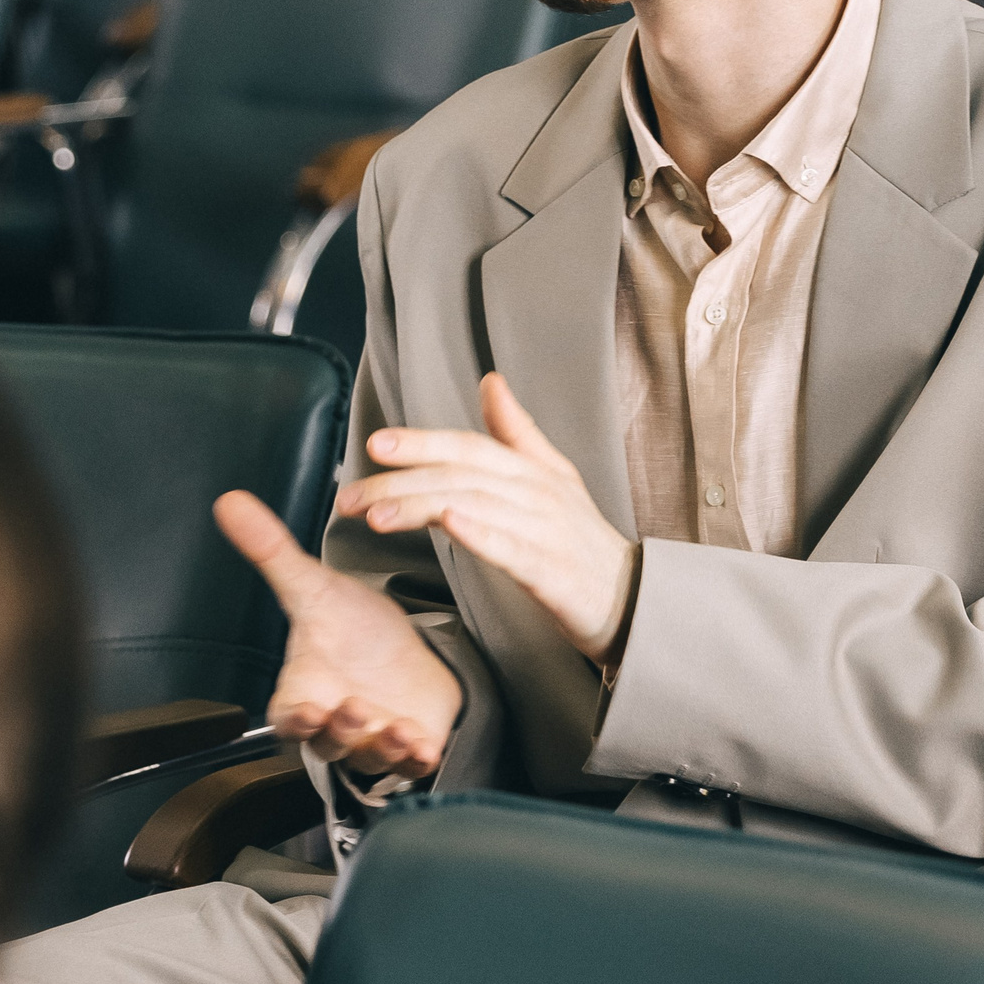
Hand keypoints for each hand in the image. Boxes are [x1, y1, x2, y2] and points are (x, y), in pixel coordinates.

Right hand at [216, 490, 461, 776]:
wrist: (404, 650)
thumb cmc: (351, 628)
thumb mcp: (313, 586)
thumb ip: (271, 551)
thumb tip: (231, 502)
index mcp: (305, 693)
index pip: (288, 718)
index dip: (296, 719)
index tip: (308, 709)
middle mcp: (335, 724)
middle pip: (329, 743)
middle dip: (342, 730)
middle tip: (354, 708)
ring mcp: (371, 741)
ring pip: (369, 758)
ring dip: (381, 746)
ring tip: (396, 727)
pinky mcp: (409, 747)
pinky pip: (408, 766)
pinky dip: (415, 759)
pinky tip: (423, 743)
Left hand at [338, 374, 639, 664]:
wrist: (633, 601)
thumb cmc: (582, 542)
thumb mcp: (554, 478)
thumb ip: (517, 432)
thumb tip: (490, 381)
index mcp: (531, 470)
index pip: (468, 447)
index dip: (421, 442)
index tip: (374, 444)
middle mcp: (538, 492)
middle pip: (460, 475)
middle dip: (399, 482)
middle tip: (349, 497)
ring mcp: (547, 529)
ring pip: (475, 506)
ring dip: (421, 507)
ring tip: (376, 515)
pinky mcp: (554, 570)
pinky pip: (513, 548)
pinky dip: (480, 533)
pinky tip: (450, 525)